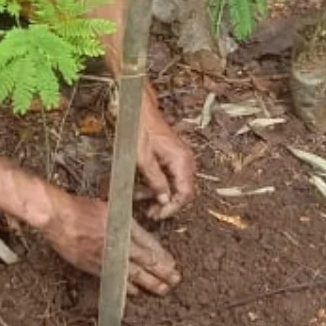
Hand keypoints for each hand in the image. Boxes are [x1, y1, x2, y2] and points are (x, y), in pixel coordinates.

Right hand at [41, 192, 180, 295]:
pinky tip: (134, 292)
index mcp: (125, 227)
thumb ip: (127, 219)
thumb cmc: (82, 209)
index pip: (150, 247)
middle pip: (145, 263)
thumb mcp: (112, 206)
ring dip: (149, 283)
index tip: (172, 265)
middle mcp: (118, 245)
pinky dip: (126, 287)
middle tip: (174, 281)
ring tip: (161, 289)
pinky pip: (115, 280)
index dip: (163, 258)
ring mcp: (107, 258)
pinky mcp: (93, 267)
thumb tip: (141, 231)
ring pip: (132, 275)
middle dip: (162, 274)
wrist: (59, 218)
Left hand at [137, 91, 195, 219]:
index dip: (173, 208)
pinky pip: (171, 176)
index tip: (159, 215)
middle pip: (183, 191)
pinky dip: (160, 185)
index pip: (185, 193)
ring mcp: (181, 158)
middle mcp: (186, 160)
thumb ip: (156, 181)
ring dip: (162, 195)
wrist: (139, 110)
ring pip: (177, 185)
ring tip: (144, 201)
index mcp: (181, 161)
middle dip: (167, 204)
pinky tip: (146, 188)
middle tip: (151, 212)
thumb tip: (165, 199)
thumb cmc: (140, 130)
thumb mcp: (143, 160)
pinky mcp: (174, 156)